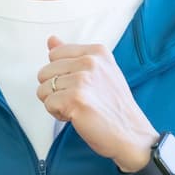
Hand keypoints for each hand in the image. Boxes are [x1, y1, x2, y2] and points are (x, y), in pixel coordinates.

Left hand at [38, 34, 159, 172]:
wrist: (131, 134)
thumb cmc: (115, 107)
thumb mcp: (99, 72)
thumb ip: (72, 55)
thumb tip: (51, 40)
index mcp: (97, 52)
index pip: (55, 54)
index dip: (61, 74)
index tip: (80, 86)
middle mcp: (90, 62)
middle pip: (45, 72)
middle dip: (56, 90)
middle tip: (79, 100)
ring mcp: (82, 80)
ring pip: (43, 89)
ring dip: (56, 103)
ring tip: (78, 108)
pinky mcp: (74, 99)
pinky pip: (48, 104)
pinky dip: (58, 114)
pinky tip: (77, 116)